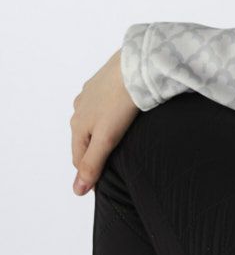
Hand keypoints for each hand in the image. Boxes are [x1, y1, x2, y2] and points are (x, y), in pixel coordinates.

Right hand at [70, 47, 137, 194]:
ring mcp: (91, 93)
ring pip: (93, 120)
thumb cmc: (122, 101)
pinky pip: (103, 104)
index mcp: (77, 124)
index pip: (79, 158)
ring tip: (118, 139)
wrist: (136, 64)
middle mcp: (80, 108)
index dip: (90, 172)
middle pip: (85, 139)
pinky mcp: (105, 81)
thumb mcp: (107, 138)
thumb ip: (93, 163)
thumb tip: (77, 190)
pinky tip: (121, 114)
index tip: (104, 182)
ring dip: (101, 132)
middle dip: (95, 152)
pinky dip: (109, 114)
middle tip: (113, 163)